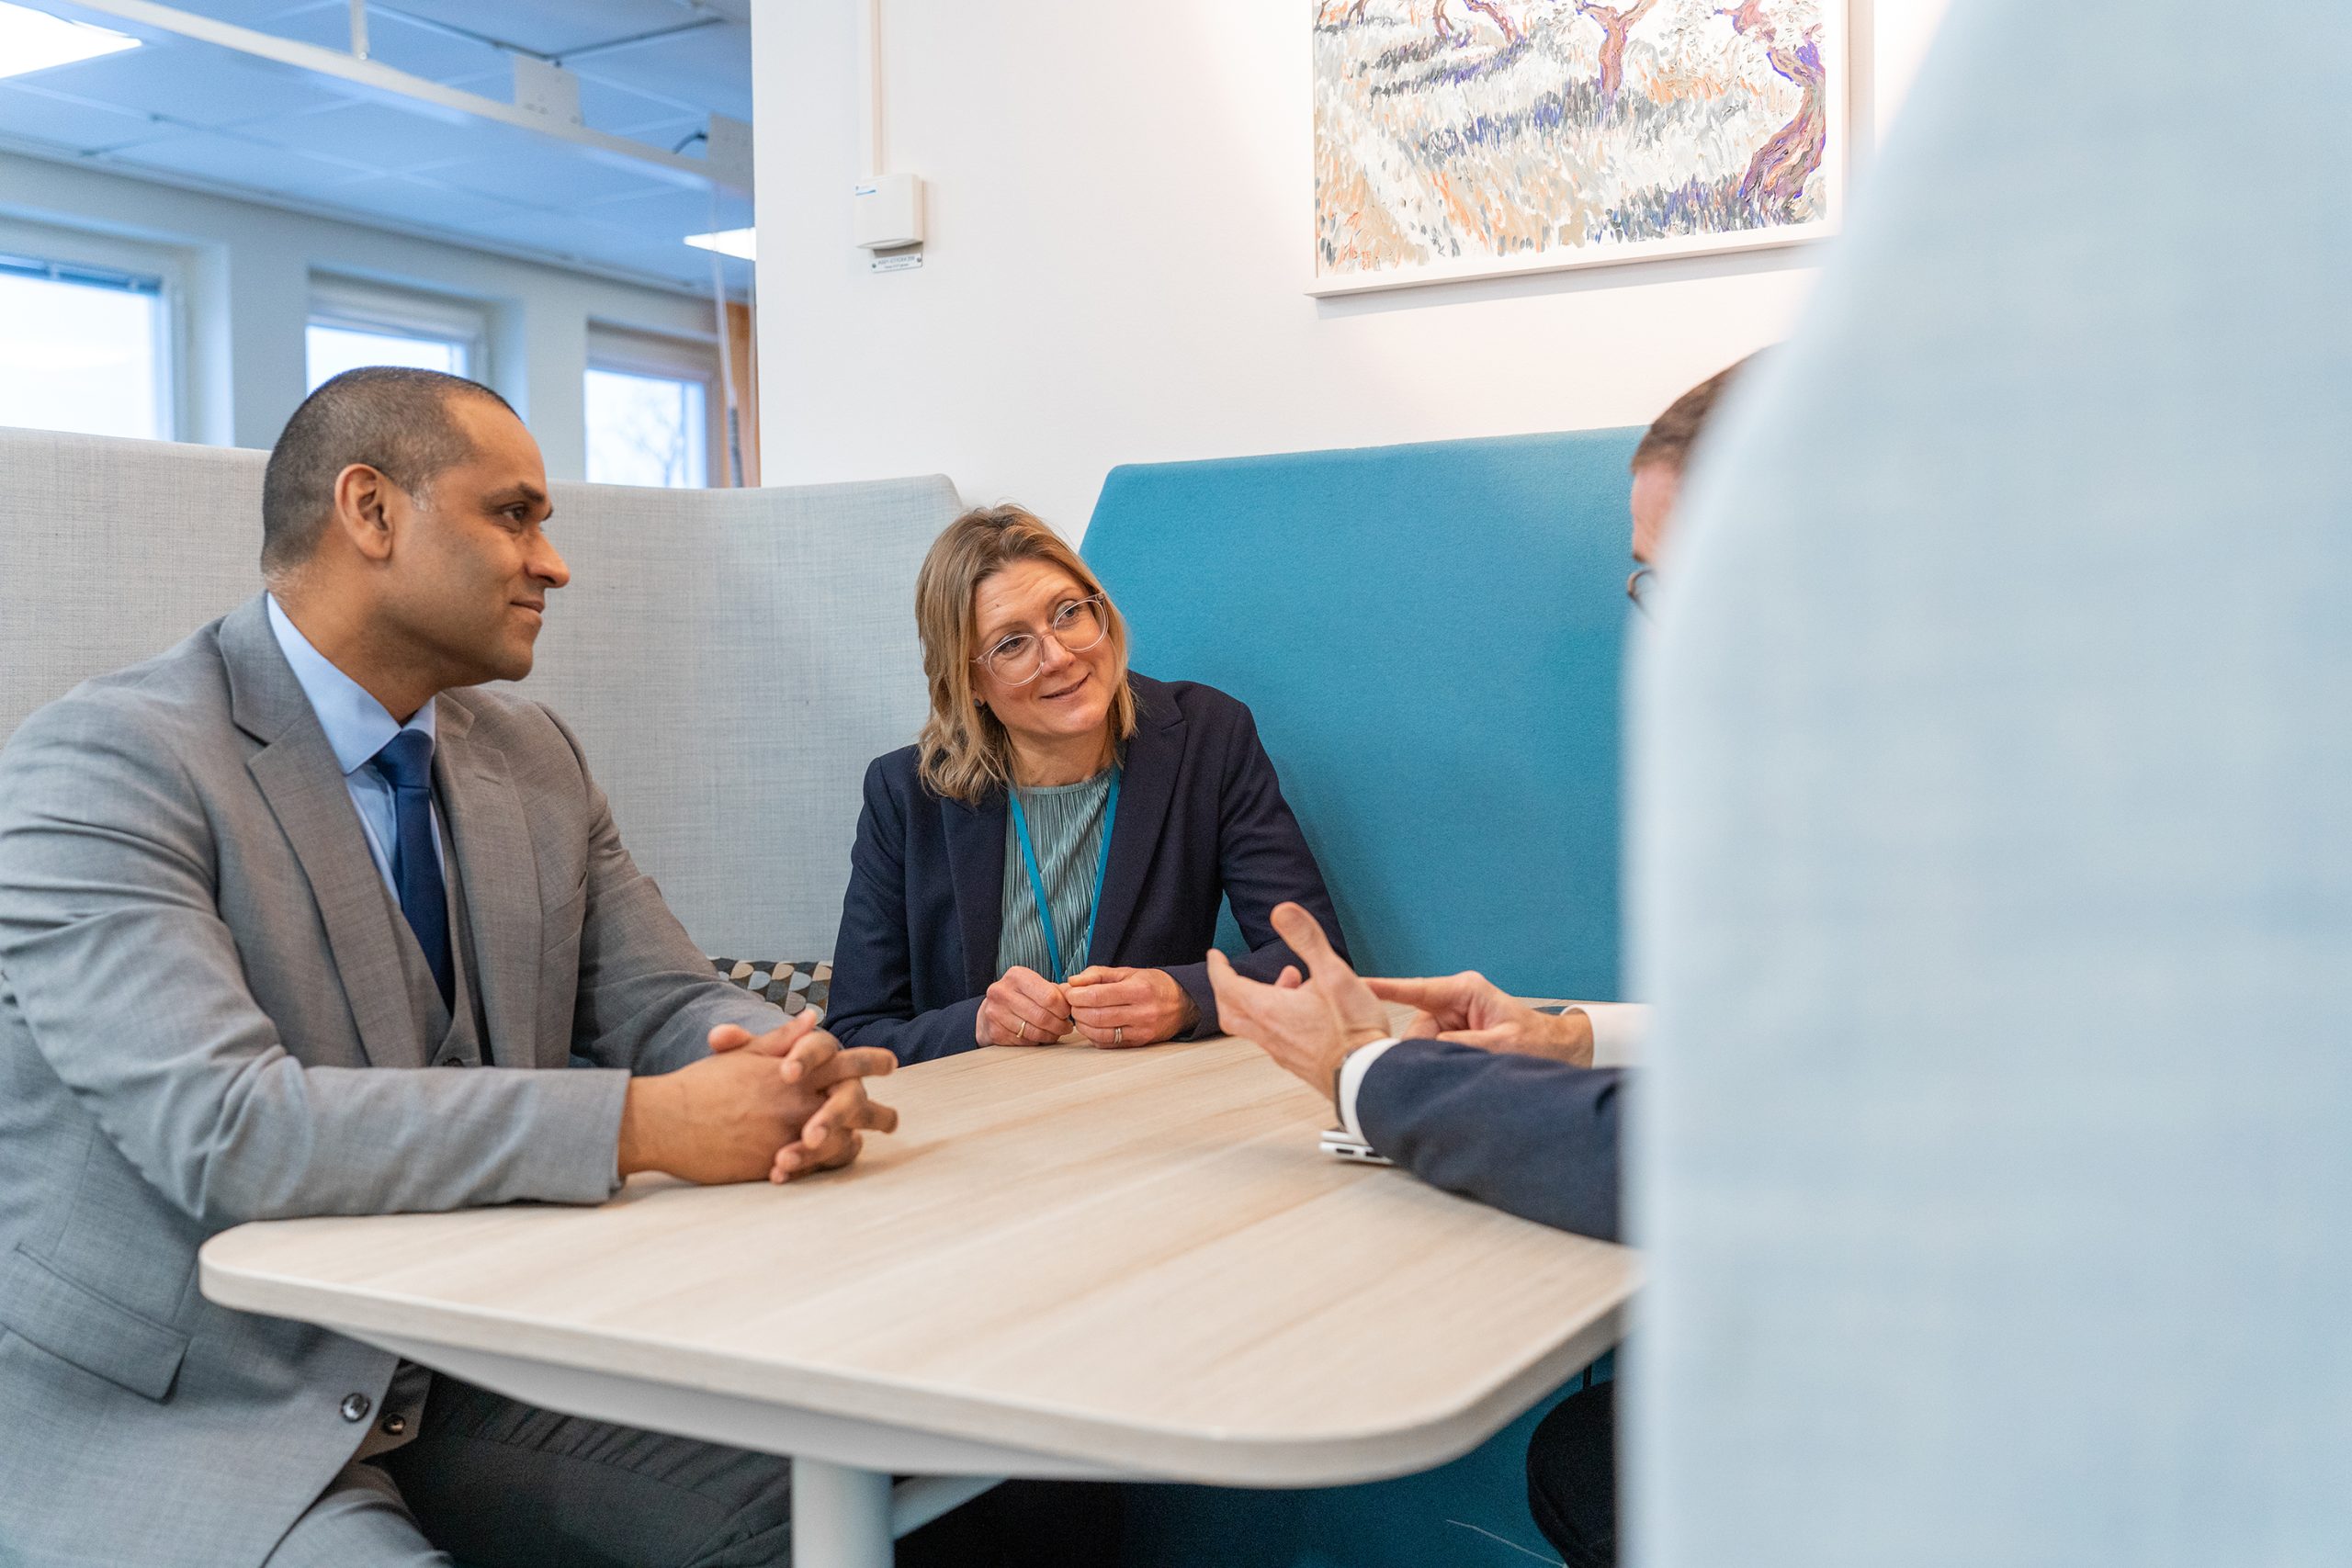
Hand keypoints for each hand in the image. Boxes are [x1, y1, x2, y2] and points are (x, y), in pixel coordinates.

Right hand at [616, 1015, 897, 1183]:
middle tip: (892, 1122)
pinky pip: (812, 1169)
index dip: (872, 1061)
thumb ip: (782, 1040)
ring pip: (841, 1142)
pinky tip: (821, 1164)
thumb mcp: (744, 1057)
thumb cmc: (701, 1085)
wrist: (666, 1121)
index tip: (891, 1063)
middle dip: (879, 1116)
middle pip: (855, 1106)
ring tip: (859, 1144)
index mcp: (793, 1069)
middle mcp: (797, 1100)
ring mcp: (788, 1133)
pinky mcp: (774, 1162)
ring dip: (853, 1144)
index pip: (844, 1059)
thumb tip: (812, 1017)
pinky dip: (819, 1166)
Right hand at [977, 965, 1071, 1045]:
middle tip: (1066, 1027)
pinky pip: (1025, 1042)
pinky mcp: (994, 1032)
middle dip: (1059, 1025)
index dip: (1063, 1008)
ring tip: (1055, 1032)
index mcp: (1016, 976)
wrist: (990, 1010)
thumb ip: (1057, 990)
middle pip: (1042, 1016)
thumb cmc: (1019, 996)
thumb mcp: (1036, 985)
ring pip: (1034, 1032)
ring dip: (1050, 1035)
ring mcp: (996, 1013)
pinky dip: (1036, 1041)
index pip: (1049, 996)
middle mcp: (1002, 992)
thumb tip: (1074, 997)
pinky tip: (1039, 1036)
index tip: (1067, 1012)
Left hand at [1065, 965, 1197, 1046]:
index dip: (1077, 995)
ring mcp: (1141, 1031)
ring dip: (1083, 1025)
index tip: (1069, 992)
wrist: (1184, 1003)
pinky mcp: (1139, 1044)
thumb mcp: (1128, 972)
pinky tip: (1092, 1027)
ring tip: (1081, 1015)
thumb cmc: (1154, 985)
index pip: (1098, 995)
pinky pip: (1109, 1044)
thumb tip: (1073, 981)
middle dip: (1077, 1010)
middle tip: (1073, 1004)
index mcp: (1138, 990)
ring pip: (1101, 1033)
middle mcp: (1142, 1012)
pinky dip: (1094, 1036)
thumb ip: (1098, 974)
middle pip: (1097, 1016)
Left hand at [1205, 902, 1389, 1100]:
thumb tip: (1283, 911)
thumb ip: (1307, 940)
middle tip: (1235, 974)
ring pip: (1255, 1025)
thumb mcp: (1334, 974)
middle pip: (1232, 1010)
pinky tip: (1306, 1012)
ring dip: (1261, 1001)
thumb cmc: (1353, 1030)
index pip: (1228, 987)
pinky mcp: (1299, 1064)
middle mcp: (1269, 1034)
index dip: (1218, 968)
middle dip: (1229, 988)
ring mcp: (1283, 1053)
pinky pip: (1275, 1038)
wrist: (1369, 1079)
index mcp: (1269, 1010)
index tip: (1215, 956)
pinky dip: (1277, 1018)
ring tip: (1292, 981)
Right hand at [1363, 973, 1593, 1065]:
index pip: (1416, 989)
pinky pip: (1432, 1053)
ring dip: (1435, 1063)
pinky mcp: (1451, 1037)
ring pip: (1421, 1047)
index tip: (1357, 986)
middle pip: (1415, 1030)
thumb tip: (1430, 1055)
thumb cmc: (1537, 1041)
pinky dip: (1440, 1066)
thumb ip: (1465, 1047)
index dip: (1385, 989)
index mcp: (1464, 991)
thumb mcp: (1503, 1045)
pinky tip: (1455, 1074)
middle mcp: (1452, 1002)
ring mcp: (1450, 1020)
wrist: (1558, 1050)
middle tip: (1444, 1070)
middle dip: (1423, 1054)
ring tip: (1465, 1071)